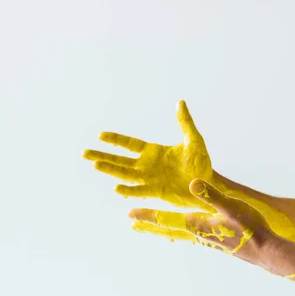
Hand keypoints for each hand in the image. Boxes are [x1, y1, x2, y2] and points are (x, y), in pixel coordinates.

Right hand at [83, 100, 214, 209]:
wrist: (208, 184)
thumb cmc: (200, 162)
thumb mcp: (194, 141)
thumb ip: (185, 123)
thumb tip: (180, 102)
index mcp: (154, 152)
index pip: (130, 144)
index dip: (115, 139)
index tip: (100, 135)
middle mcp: (147, 166)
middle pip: (120, 160)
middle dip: (103, 156)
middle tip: (84, 153)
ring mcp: (150, 180)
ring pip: (125, 175)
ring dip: (111, 170)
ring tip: (96, 165)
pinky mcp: (156, 193)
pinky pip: (139, 191)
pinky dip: (128, 190)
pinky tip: (116, 188)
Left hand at [129, 179, 278, 263]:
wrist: (265, 250)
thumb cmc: (250, 228)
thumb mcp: (232, 206)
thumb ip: (212, 195)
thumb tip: (192, 183)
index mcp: (198, 224)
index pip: (167, 218)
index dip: (148, 214)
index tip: (129, 213)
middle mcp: (198, 233)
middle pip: (167, 229)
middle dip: (149, 225)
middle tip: (132, 224)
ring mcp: (206, 240)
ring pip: (178, 233)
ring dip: (163, 230)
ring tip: (152, 228)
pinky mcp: (215, 242)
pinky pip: (191, 236)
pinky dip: (180, 232)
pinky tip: (185, 231)